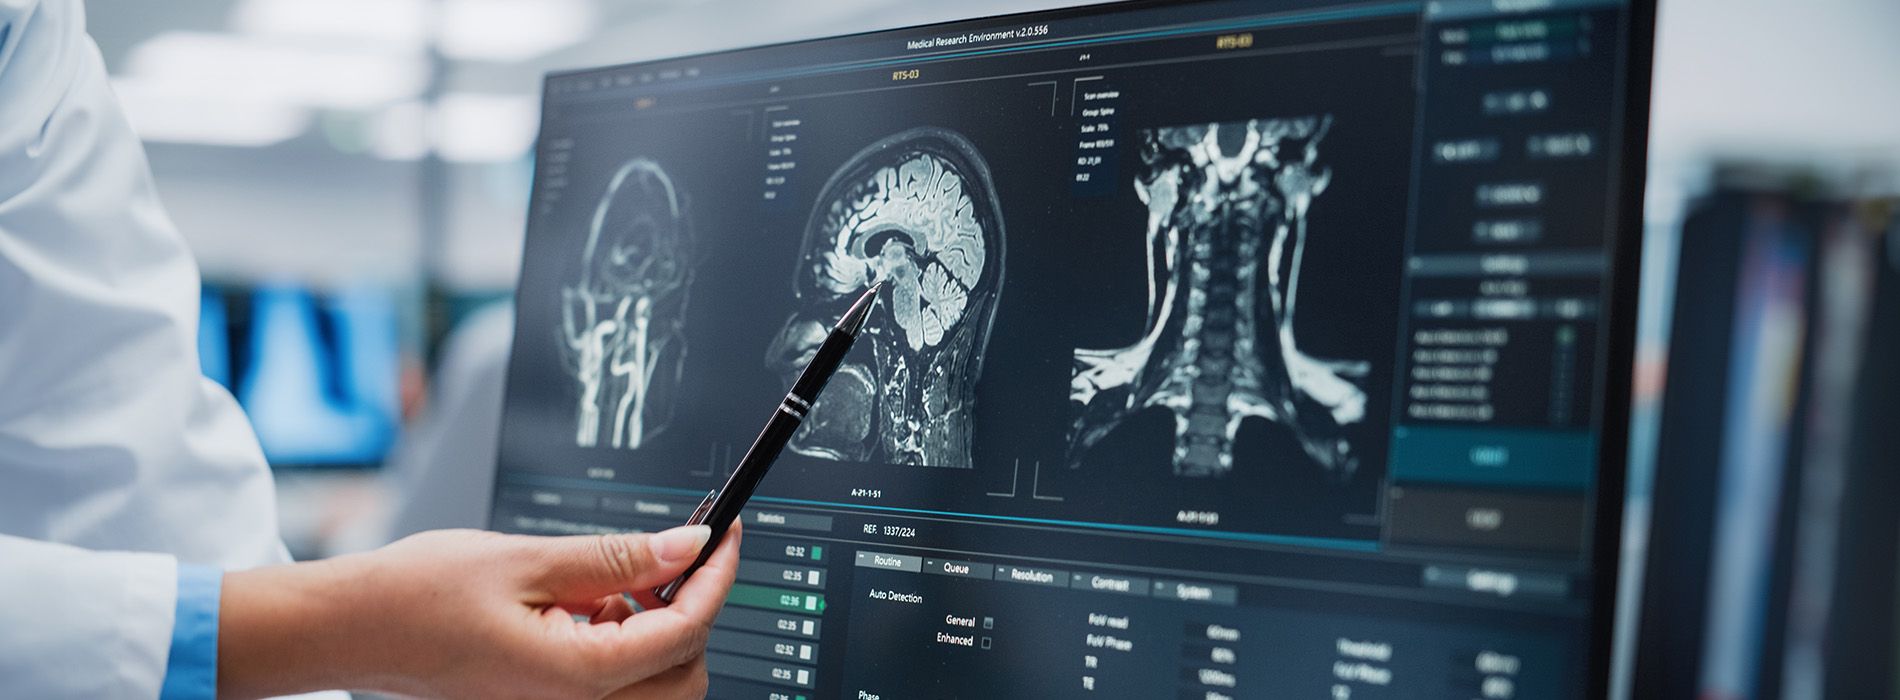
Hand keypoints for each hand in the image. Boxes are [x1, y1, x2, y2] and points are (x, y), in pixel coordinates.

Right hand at [217, 523, 740, 699]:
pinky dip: (622, 646)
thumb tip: (687, 546)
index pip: (685, 631)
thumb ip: (616, 559)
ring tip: (616, 583)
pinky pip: (615, 689)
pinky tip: (591, 606)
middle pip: (685, 674)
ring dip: (658, 632)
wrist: (347, 629)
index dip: (717, 575)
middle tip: (673, 556)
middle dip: (693, 612)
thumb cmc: (414, 596)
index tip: (727, 531)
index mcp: (574, 679)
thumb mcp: (526, 559)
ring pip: (656, 687)